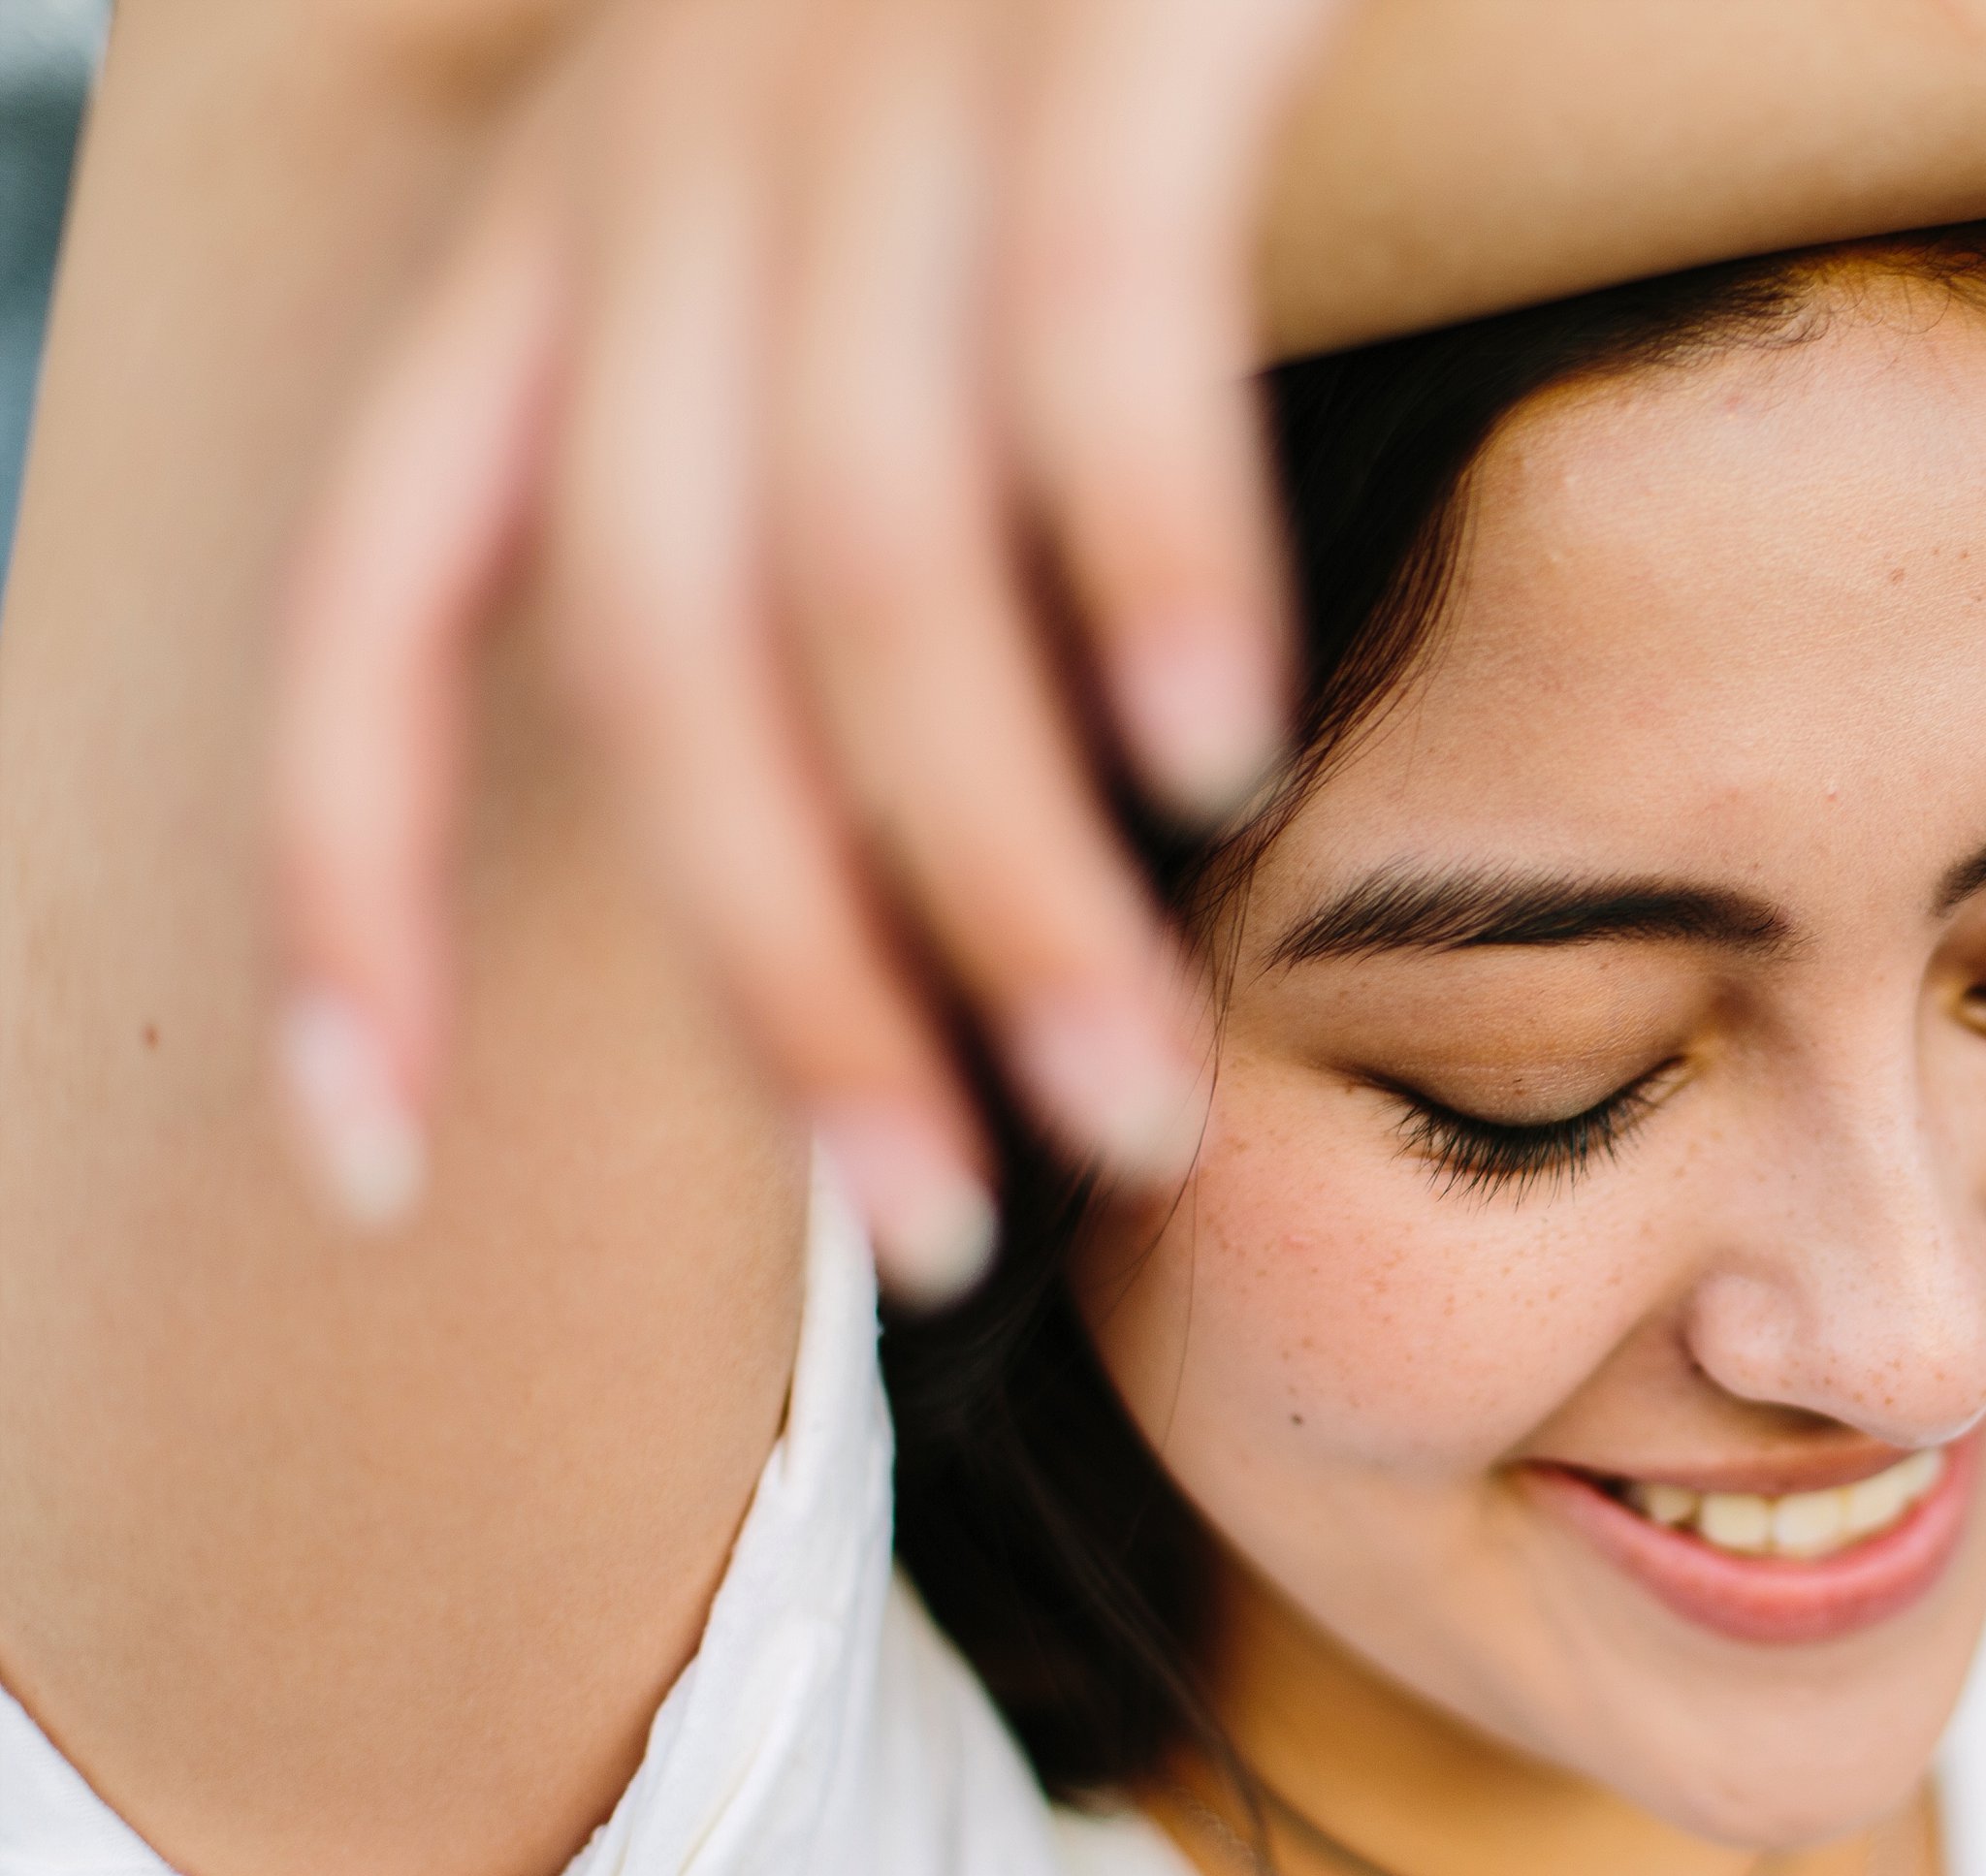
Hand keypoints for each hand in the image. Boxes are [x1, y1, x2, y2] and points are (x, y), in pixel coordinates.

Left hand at [271, 0, 1340, 1299]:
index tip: (366, 1170)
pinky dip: (1144, 563)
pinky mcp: (1099, 3)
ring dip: (1000, 870)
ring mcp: (873, 56)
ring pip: (868, 549)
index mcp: (577, 209)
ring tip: (1131, 1096)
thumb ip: (812, 422)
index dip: (342, 887)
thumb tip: (905, 750)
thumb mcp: (861, 190)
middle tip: (947, 1225)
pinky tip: (1225, 758)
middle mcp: (668, 138)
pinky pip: (1083, 330)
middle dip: (789, 983)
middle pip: (652, 646)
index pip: (383, 582)